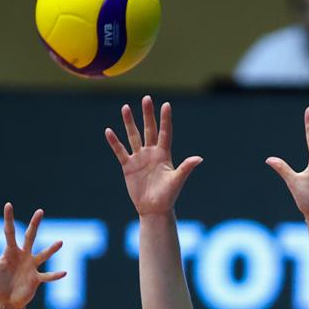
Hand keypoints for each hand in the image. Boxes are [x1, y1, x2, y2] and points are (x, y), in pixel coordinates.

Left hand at [0, 204, 64, 308]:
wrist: (6, 300)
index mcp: (10, 251)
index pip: (9, 231)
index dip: (8, 218)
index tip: (8, 204)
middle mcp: (23, 255)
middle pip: (29, 237)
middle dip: (34, 224)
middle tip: (40, 211)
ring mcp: (31, 267)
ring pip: (42, 255)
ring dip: (51, 249)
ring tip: (60, 242)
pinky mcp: (36, 279)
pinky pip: (47, 276)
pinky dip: (55, 275)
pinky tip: (64, 272)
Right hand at [105, 96, 201, 215]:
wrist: (154, 209)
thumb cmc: (168, 196)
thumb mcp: (177, 180)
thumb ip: (186, 168)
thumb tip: (199, 158)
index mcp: (164, 154)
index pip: (164, 132)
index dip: (165, 119)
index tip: (166, 105)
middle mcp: (151, 153)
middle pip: (149, 129)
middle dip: (147, 114)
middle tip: (146, 99)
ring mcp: (139, 158)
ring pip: (133, 136)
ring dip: (129, 123)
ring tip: (125, 108)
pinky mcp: (128, 166)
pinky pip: (120, 151)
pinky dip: (114, 142)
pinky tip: (109, 131)